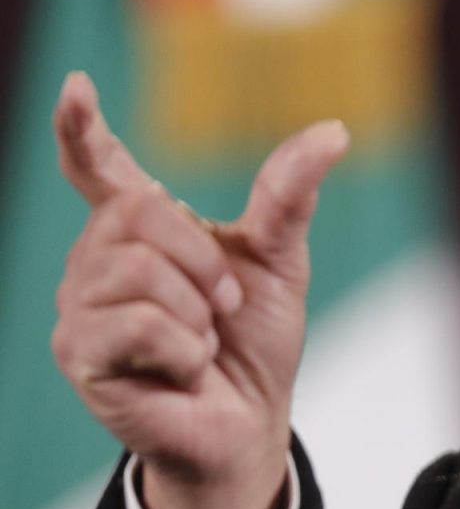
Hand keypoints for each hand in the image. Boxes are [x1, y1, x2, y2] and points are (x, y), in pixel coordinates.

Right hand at [50, 72, 347, 508]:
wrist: (250, 420)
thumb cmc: (254, 343)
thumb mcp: (280, 261)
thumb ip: (289, 195)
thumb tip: (334, 131)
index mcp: (141, 230)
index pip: (99, 168)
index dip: (81, 129)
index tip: (76, 89)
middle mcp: (97, 260)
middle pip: (139, 214)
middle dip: (203, 261)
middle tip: (224, 306)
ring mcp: (79, 306)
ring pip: (138, 271)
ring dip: (197, 311)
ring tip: (201, 342)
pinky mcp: (80, 354)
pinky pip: (138, 325)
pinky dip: (183, 348)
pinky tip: (183, 368)